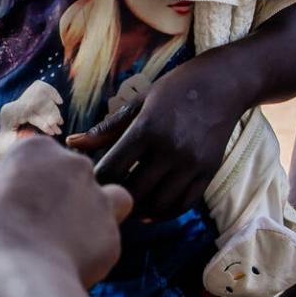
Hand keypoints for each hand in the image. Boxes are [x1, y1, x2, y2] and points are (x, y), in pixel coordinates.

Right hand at [0, 136, 130, 289]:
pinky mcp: (113, 233)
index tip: (19, 205)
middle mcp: (75, 164)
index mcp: (37, 148)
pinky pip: (106, 240)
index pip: (41, 158)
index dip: (31, 182)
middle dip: (66, 196)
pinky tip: (69, 267)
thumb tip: (17, 207)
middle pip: (76, 175)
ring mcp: (99, 197)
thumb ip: (10, 193)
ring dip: (95, 215)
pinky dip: (92, 252)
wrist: (17, 272)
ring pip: (111, 200)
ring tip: (68, 243)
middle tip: (42, 226)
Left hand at [67, 61, 243, 219]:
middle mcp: (171, 149)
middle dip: (116, 199)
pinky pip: (183, 204)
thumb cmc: (174, 89)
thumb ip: (106, 128)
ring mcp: (192, 163)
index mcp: (147, 129)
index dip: (96, 181)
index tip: (87, 184)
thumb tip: (71, 143)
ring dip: (139, 211)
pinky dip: (164, 213)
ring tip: (126, 208)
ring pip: (159, 204)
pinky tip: (150, 211)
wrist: (224, 83)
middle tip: (104, 202)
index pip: (113, 168)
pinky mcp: (208, 172)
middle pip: (134, 191)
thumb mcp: (138, 102)